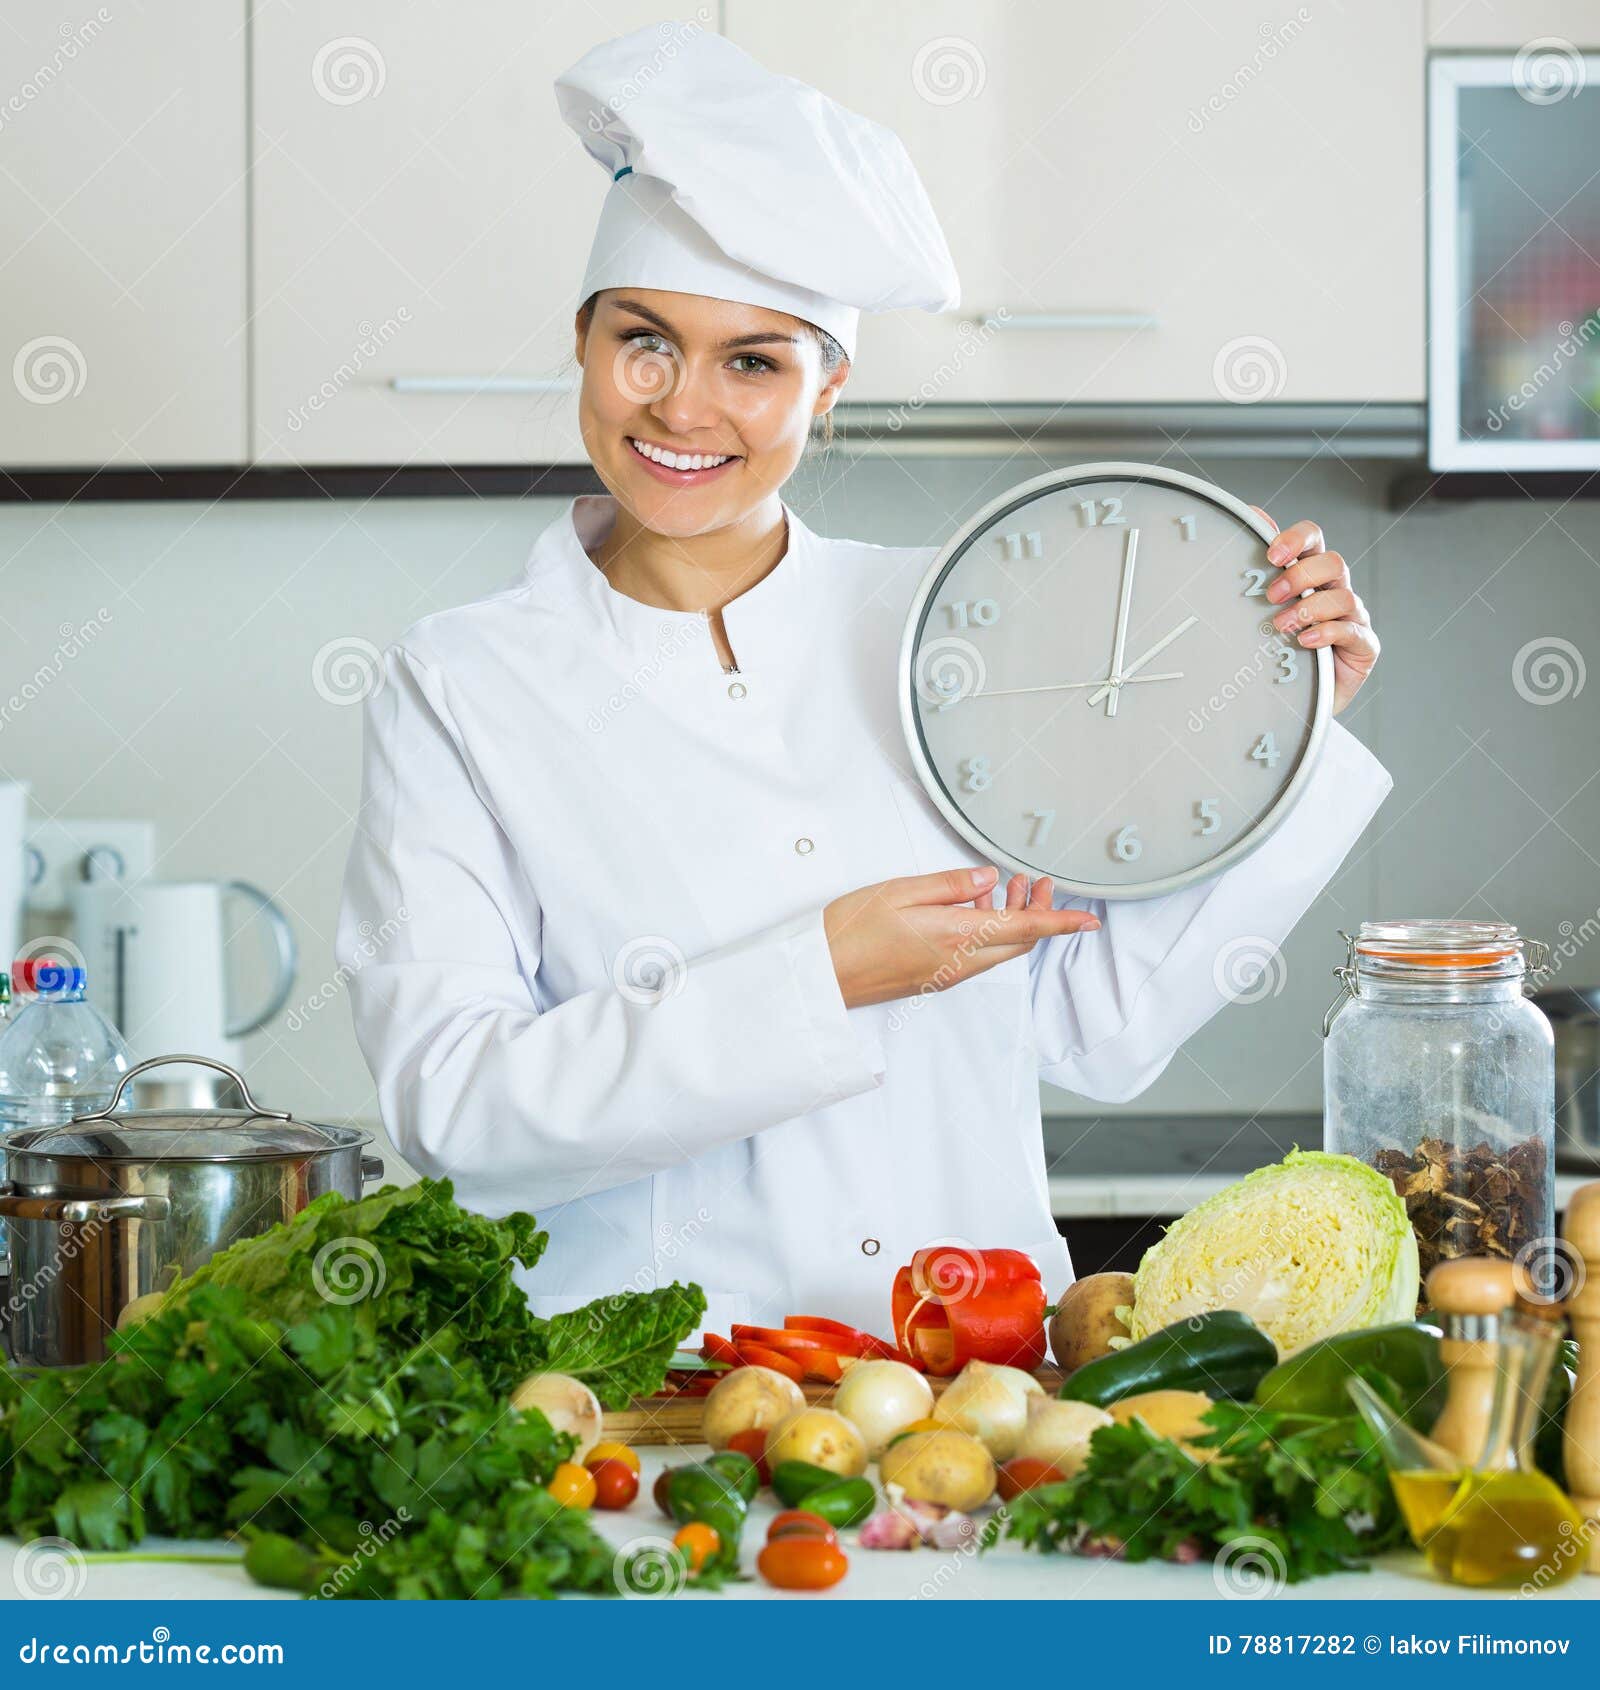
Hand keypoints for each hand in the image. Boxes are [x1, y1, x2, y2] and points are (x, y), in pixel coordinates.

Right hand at [824, 865, 1100, 1009]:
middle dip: (1039, 912)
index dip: (1061, 923)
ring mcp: (947, 974)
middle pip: (1018, 940)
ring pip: (999, 948)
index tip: (1088, 920)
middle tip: (1040, 882)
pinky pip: (977, 955)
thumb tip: (986, 878)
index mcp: (955, 935)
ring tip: (1010, 886)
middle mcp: (959, 961)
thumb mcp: (898, 891)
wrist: (821, 977)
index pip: (1025, 929)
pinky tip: (975, 908)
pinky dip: (989, 930)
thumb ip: (948, 884)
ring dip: (1013, 919)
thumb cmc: (849, 934)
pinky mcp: (934, 978)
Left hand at [1249, 508, 1379, 715]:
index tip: (1271, 555)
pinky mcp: (1363, 646)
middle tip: (1271, 596)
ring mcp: (1352, 617)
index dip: (1296, 539)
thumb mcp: (1262, 608)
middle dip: (1301, 575)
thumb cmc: (1278, 649)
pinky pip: (1353, 631)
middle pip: (1333, 562)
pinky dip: (1328, 633)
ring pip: (1343, 596)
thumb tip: (1252, 514)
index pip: (1313, 539)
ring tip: (1282, 626)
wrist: (1292, 697)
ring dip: (1310, 608)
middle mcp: (1334, 590)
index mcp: (1311, 574)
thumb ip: (1261, 565)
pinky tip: (1306, 642)